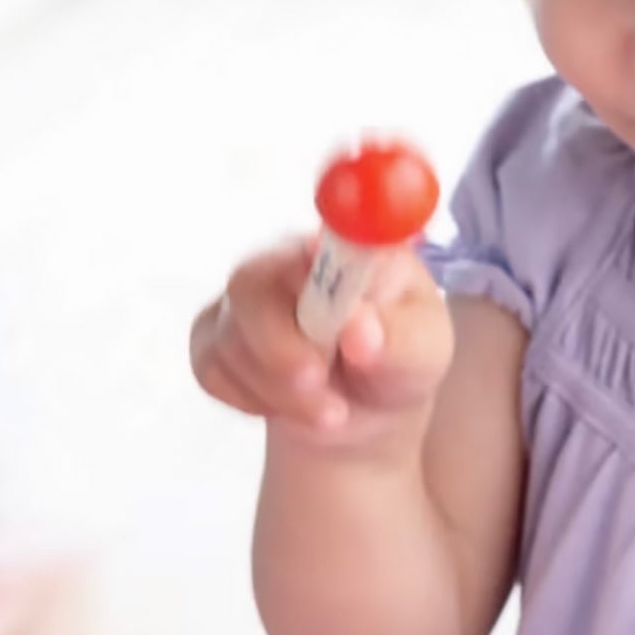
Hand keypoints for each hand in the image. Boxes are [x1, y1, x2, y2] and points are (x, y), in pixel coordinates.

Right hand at [190, 236, 453, 448]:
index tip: (322, 276)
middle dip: (281, 347)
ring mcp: (248, 295)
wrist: (362, 409)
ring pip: (230, 338)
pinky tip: (288, 403)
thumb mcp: (423, 354)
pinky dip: (250, 400)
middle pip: (252, 282)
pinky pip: (210, 368)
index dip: (316, 249)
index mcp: (348, 246)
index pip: (321, 224)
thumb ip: (399, 340)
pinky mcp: (215, 334)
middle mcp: (289, 258)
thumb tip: (360, 328)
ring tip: (331, 410)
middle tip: (317, 383)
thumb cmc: (399, 361)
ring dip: (279, 389)